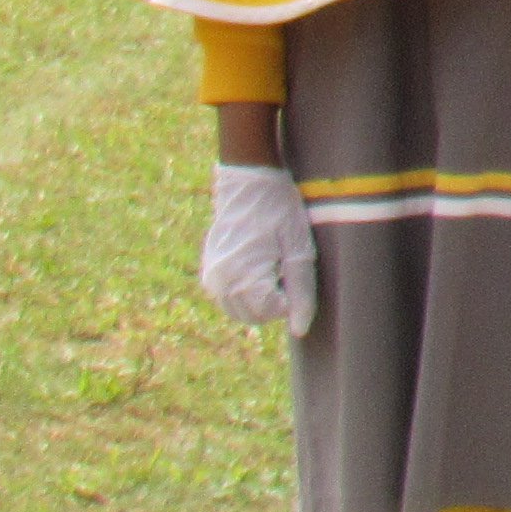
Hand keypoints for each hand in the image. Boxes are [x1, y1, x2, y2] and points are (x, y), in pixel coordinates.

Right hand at [201, 163, 317, 332]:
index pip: (273, 312)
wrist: (248, 180)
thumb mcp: (298, 248)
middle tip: (284, 264)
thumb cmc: (279, 210)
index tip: (293, 265)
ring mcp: (211, 277)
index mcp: (241, 277)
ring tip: (271, 262)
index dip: (291, 295)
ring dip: (261, 298)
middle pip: (255, 316)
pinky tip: (259, 262)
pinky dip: (248, 291)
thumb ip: (301, 291)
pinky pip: (230, 297)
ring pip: (241, 311)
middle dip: (276, 300)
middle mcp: (219, 282)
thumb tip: (300, 331)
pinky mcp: (209, 271)